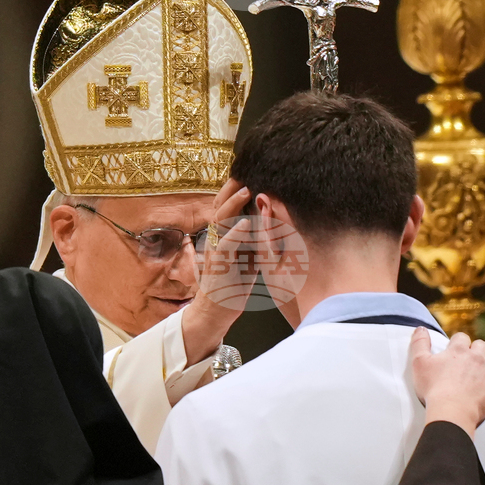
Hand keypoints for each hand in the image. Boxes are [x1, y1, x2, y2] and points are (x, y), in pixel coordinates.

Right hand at [181, 179, 253, 365]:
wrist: (216, 312)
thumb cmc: (233, 284)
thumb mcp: (247, 255)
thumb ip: (254, 237)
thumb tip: (267, 219)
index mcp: (224, 234)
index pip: (227, 204)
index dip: (236, 188)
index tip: (250, 172)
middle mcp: (217, 238)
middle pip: (221, 205)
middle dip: (232, 187)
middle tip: (246, 171)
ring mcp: (217, 251)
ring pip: (221, 221)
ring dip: (234, 204)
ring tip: (247, 189)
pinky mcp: (219, 266)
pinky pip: (226, 246)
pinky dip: (236, 233)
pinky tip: (247, 223)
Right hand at [409, 328, 484, 438]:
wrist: (450, 409)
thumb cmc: (433, 387)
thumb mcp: (419, 363)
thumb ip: (419, 343)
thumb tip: (420, 327)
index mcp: (458, 351)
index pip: (461, 337)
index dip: (459, 340)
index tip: (455, 346)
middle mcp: (476, 360)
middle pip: (482, 347)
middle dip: (479, 349)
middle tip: (473, 357)